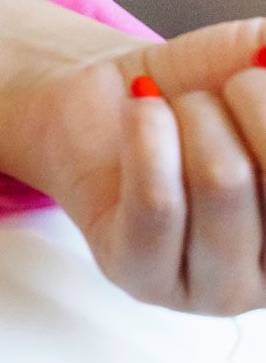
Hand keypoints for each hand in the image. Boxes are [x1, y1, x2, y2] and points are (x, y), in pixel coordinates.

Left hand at [23, 18, 265, 315]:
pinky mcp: (142, 279)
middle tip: (212, 95)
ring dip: (193, 117)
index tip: (253, 72)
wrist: (112, 94)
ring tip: (170, 109)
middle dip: (248, 101)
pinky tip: (141, 110)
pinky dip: (148, 135)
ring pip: (222, 183)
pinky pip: (158, 203)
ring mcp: (217, 290)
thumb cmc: (206, 85)